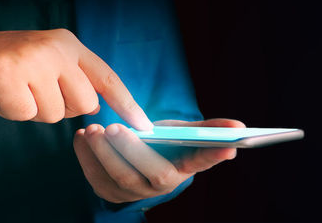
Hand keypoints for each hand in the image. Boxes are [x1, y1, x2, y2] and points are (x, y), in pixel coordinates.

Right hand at [0, 29, 151, 129]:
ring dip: (34, 111)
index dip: (128, 104)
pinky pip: (26, 115)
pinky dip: (11, 112)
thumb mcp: (46, 62)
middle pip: (84, 104)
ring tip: (15, 89)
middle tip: (34, 91)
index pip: (108, 78)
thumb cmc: (5, 66)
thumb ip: (74, 79)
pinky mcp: (5, 74)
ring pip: (55, 114)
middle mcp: (55, 46)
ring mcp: (30, 59)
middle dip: (61, 108)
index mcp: (69, 43)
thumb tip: (97, 107)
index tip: (145, 127)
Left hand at [73, 118, 244, 202]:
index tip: (228, 145)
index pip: (203, 162)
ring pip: (119, 178)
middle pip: (152, 173)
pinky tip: (82, 137)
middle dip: (132, 150)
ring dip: (103, 154)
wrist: (137, 156)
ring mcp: (136, 193)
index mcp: (186, 167)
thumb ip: (207, 128)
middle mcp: (164, 185)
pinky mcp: (111, 194)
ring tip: (93, 130)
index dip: (213, 155)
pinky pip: (96, 179)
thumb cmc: (165, 141)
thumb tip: (238, 126)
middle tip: (114, 128)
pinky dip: (86, 157)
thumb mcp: (183, 131)